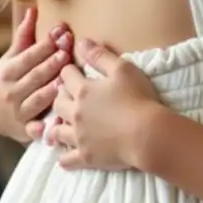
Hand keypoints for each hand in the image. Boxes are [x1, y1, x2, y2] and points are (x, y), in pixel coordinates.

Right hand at [0, 7, 71, 142]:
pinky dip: (42, 127)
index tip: (62, 32)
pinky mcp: (26, 129)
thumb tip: (33, 9)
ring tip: (66, 79)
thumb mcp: (12, 59)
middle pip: (36, 75)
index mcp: (9, 71)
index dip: (45, 45)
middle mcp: (12, 91)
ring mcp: (19, 111)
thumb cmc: (9, 80)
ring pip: (38, 99)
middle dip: (52, 63)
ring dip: (52, 89)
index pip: (29, 56)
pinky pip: (36, 128)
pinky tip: (54, 123)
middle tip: (67, 51)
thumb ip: (24, 36)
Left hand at [52, 39, 162, 170]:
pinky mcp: (86, 156)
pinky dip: (64, 158)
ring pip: (57, 132)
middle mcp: (75, 114)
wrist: (146, 134)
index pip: (67, 76)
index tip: (71, 70)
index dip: (68, 71)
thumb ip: (100, 56)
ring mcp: (79, 137)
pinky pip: (67, 160)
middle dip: (59, 97)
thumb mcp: (122, 69)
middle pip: (58, 103)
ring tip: (58, 125)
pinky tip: (64, 156)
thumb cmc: (138, 98)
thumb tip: (82, 42)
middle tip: (64, 95)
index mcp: (83, 91)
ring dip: (56, 127)